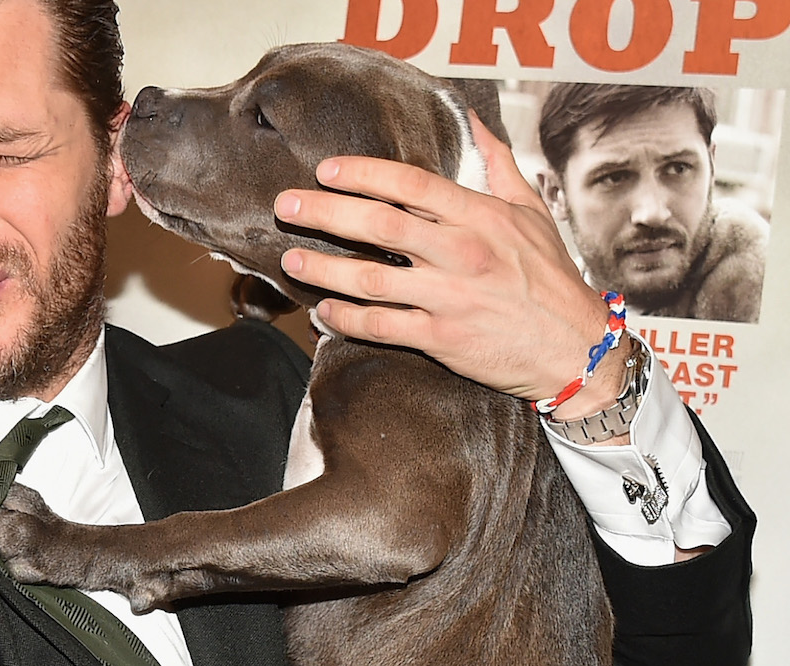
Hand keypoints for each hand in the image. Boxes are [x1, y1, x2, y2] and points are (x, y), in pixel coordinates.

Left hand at [276, 114, 626, 416]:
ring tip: (290, 260)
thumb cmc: (550, 278)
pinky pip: (381, 326)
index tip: (326, 170)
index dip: (363, 173)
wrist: (577, 350)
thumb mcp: (532, 212)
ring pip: (369, 278)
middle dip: (323, 212)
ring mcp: (450, 298)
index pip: (411, 183)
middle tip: (286, 206)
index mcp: (481, 217)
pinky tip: (323, 312)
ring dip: (322, 268)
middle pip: (378, 225)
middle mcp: (462, 253)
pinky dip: (345, 319)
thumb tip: (473, 118)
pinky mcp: (442, 340)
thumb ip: (498, 163)